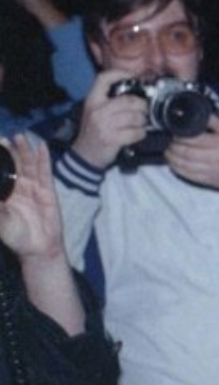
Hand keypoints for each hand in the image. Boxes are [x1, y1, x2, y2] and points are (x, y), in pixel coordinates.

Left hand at [0, 134, 65, 261]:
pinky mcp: (48, 189)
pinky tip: (41, 146)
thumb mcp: (0, 221)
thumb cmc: (16, 236)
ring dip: (24, 150)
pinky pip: (45, 171)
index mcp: (5, 193)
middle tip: (1, 138)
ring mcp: (34, 187)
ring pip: (28, 164)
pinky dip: (43, 158)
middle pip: (13, 164)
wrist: (39, 247)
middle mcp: (18, 187)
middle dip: (8, 151)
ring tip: (19, 137)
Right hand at [72, 70, 148, 168]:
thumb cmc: (95, 131)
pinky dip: (141, 133)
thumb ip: (111, 101)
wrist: (84, 155)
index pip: (103, 79)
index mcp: (92, 100)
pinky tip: (138, 134)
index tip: (134, 75)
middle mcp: (97, 110)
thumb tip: (137, 91)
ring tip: (140, 124)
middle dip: (142, 105)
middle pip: (128, 100)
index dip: (120, 73)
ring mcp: (104, 125)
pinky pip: (136, 132)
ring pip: (135, 117)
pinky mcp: (112, 139)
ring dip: (143, 121)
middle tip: (144, 110)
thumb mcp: (96, 111)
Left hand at [166, 114, 218, 189]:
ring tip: (168, 153)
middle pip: (186, 153)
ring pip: (185, 166)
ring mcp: (212, 171)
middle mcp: (216, 158)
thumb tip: (196, 112)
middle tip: (168, 143)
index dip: (179, 137)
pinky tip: (174, 164)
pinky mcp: (209, 180)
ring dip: (172, 159)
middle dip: (173, 148)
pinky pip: (189, 176)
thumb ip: (212, 121)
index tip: (174, 134)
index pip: (193, 140)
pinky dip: (178, 169)